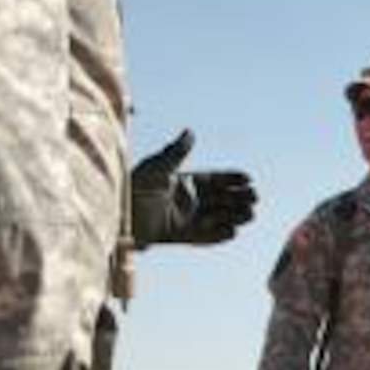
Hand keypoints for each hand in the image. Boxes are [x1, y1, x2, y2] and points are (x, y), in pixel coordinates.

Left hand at [131, 130, 257, 247]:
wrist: (116, 217)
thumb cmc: (130, 189)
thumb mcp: (154, 169)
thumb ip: (175, 153)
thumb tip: (190, 132)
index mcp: (187, 181)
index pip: (217, 179)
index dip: (234, 179)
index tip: (248, 179)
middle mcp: (190, 200)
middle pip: (223, 199)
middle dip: (241, 198)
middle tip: (253, 199)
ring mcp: (187, 218)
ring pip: (219, 217)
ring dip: (235, 216)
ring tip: (248, 216)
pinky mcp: (181, 236)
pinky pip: (205, 237)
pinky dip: (219, 235)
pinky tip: (232, 232)